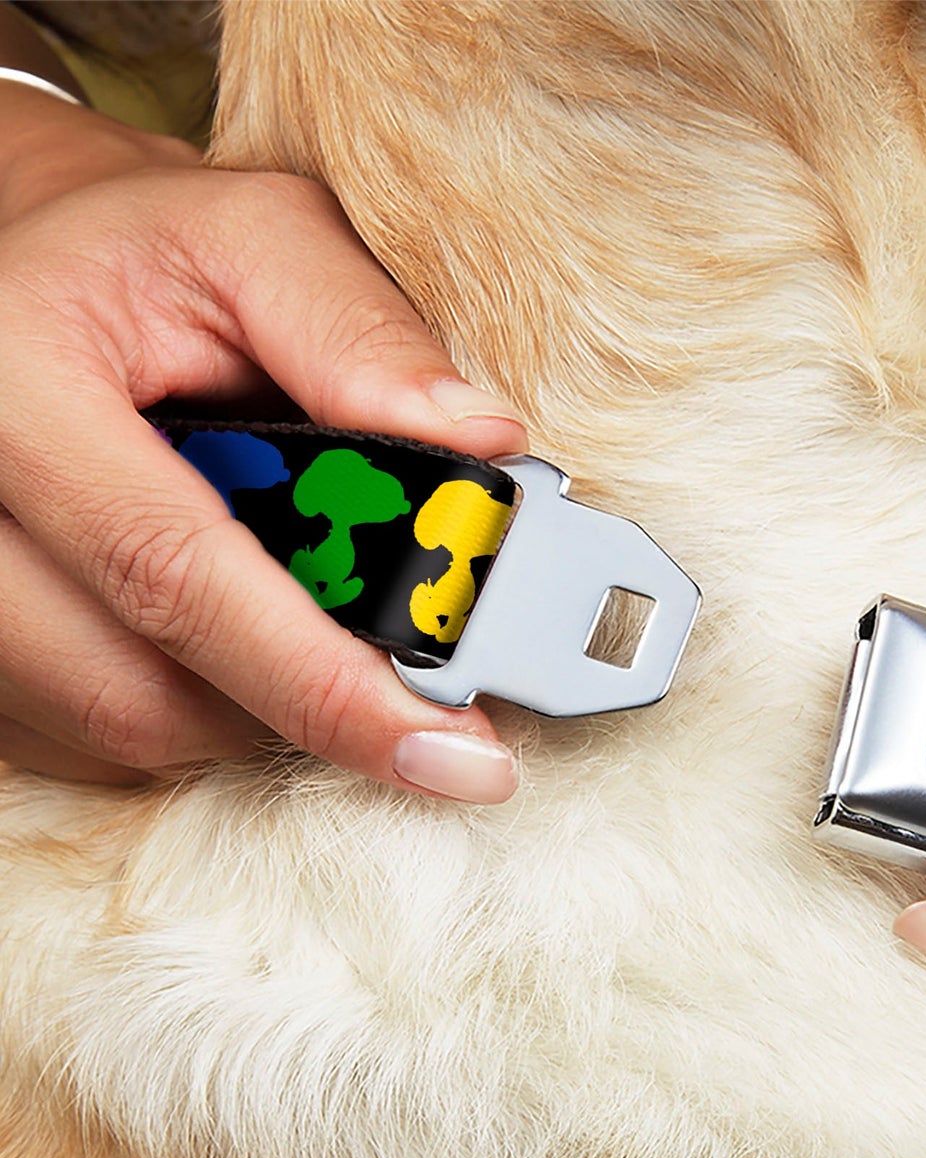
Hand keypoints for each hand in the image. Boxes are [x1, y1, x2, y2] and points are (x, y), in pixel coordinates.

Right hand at [0, 87, 526, 798]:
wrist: (28, 271)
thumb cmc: (145, 254)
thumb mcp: (256, 240)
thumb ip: (362, 333)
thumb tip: (482, 445)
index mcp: (15, 388)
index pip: (176, 575)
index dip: (324, 683)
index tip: (453, 753)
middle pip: (142, 691)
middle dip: (306, 707)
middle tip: (418, 697)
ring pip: (122, 728)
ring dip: (254, 709)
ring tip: (320, 631)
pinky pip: (90, 736)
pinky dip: (197, 709)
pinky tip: (240, 639)